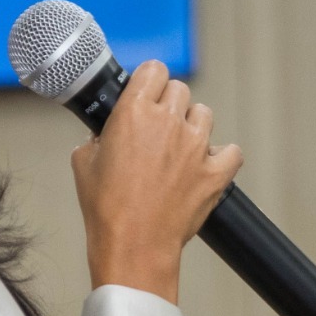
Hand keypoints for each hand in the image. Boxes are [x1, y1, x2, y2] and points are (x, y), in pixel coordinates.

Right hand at [73, 61, 243, 303]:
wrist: (133, 246)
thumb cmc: (107, 209)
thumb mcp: (84, 163)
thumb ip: (97, 137)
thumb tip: (105, 135)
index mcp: (135, 112)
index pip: (153, 69)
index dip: (149, 80)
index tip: (147, 90)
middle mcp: (169, 122)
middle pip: (180, 90)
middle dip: (169, 104)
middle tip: (158, 126)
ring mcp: (196, 146)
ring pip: (204, 115)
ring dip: (193, 126)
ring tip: (179, 148)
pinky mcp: (215, 172)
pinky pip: (231, 152)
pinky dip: (222, 156)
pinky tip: (207, 165)